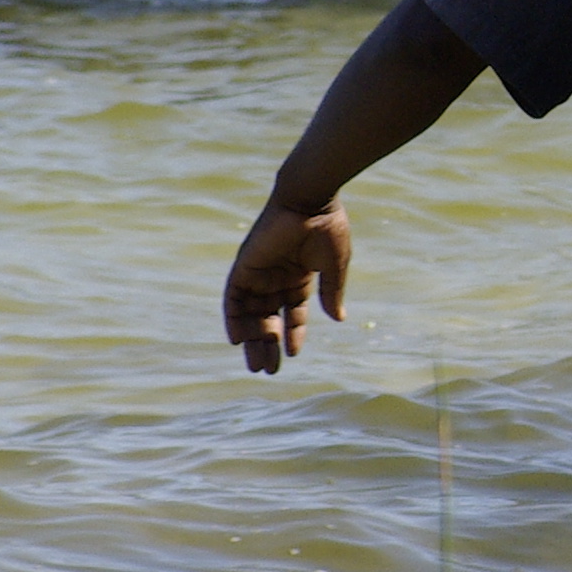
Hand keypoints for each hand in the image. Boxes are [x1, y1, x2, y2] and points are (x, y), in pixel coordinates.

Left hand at [224, 195, 351, 372]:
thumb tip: (338, 320)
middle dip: (268, 345)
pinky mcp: (244, 267)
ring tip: (256, 364)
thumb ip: (331, 293)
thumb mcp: (334, 266)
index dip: (293, 335)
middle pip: (268, 319)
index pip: (292, 314)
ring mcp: (259, 274)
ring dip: (252, 339)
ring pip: (250, 315)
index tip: (293, 356)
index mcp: (298, 278)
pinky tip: (238, 340)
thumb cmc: (327, 229)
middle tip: (267, 371)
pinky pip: (233, 299)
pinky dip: (233, 319)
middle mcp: (275, 279)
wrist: (310, 200)